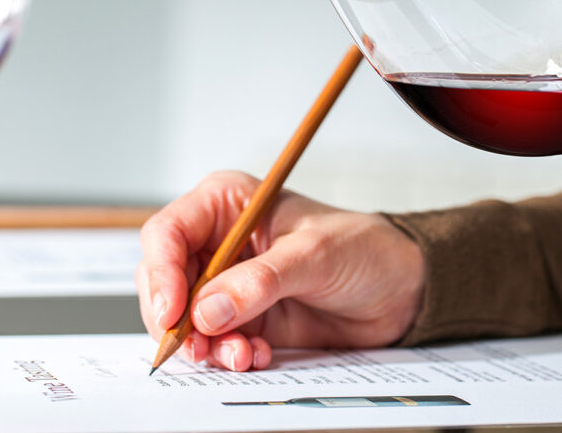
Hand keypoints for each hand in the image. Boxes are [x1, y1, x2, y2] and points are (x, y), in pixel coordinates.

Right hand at [136, 171, 424, 370]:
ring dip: (205, 345)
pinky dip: (227, 356)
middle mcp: (218, 242)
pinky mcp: (242, 319)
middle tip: (200, 347)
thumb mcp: (315, 255)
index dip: (161, 273)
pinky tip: (257, 357)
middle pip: (162, 281)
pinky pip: (212, 343)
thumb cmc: (363, 249)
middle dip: (177, 319)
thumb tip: (207, 310)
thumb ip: (260, 282)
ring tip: (243, 355)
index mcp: (227, 204)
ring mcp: (227, 284)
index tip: (174, 312)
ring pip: (182, 319)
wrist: (400, 289)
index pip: (167, 233)